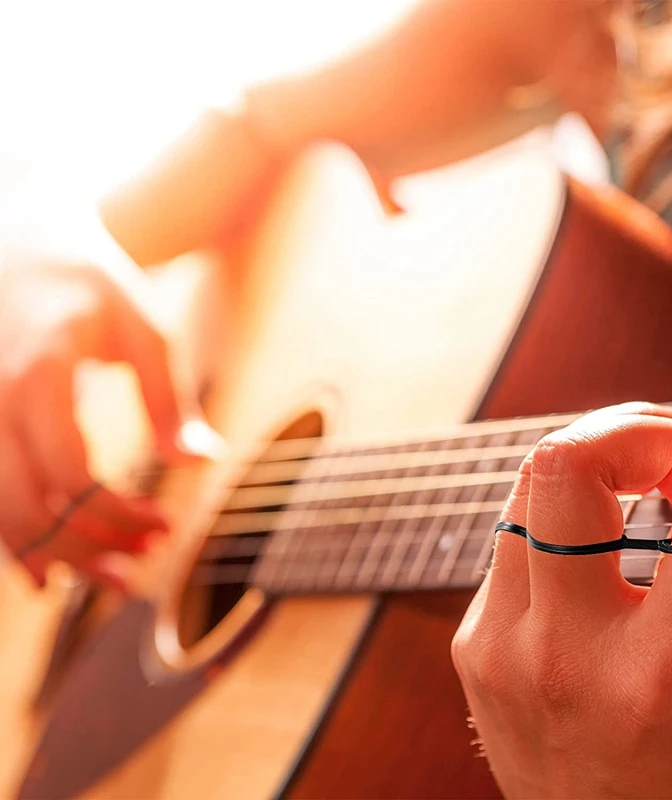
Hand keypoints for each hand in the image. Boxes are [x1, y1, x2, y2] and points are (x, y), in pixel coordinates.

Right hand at [0, 217, 214, 590]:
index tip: (166, 527)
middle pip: (22, 503)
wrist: (20, 239)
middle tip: (136, 568)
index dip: (120, 513)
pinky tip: (52, 560)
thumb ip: (169, 397)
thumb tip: (202, 460)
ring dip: (48, 554)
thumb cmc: (93, 284)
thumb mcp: (146, 327)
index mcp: (38, 372)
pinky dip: (17, 533)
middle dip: (82, 548)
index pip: (73, 471)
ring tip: (104, 577)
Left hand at [452, 368, 671, 798]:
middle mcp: (559, 656)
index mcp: (658, 688)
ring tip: (656, 493)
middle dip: (639, 428)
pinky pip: (514, 538)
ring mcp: (498, 648)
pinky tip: (606, 549)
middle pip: (566, 464)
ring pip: (528, 487)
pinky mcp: (472, 647)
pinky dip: (565, 517)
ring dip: (598, 465)